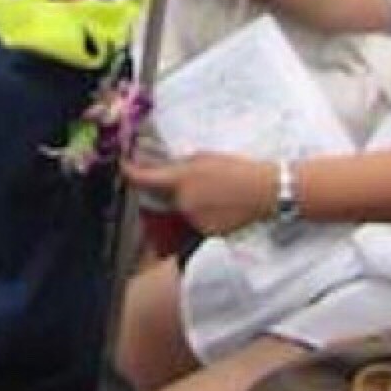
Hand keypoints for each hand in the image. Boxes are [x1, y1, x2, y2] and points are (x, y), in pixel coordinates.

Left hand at [124, 153, 278, 236]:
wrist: (265, 191)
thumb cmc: (237, 169)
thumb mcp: (204, 158)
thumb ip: (181, 166)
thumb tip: (166, 169)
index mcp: (180, 178)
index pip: (143, 179)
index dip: (129, 172)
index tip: (124, 167)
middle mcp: (183, 202)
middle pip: (165, 197)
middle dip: (172, 190)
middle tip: (196, 182)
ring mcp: (194, 219)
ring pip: (182, 211)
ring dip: (189, 203)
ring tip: (215, 193)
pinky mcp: (208, 232)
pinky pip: (197, 223)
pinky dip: (203, 216)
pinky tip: (222, 206)